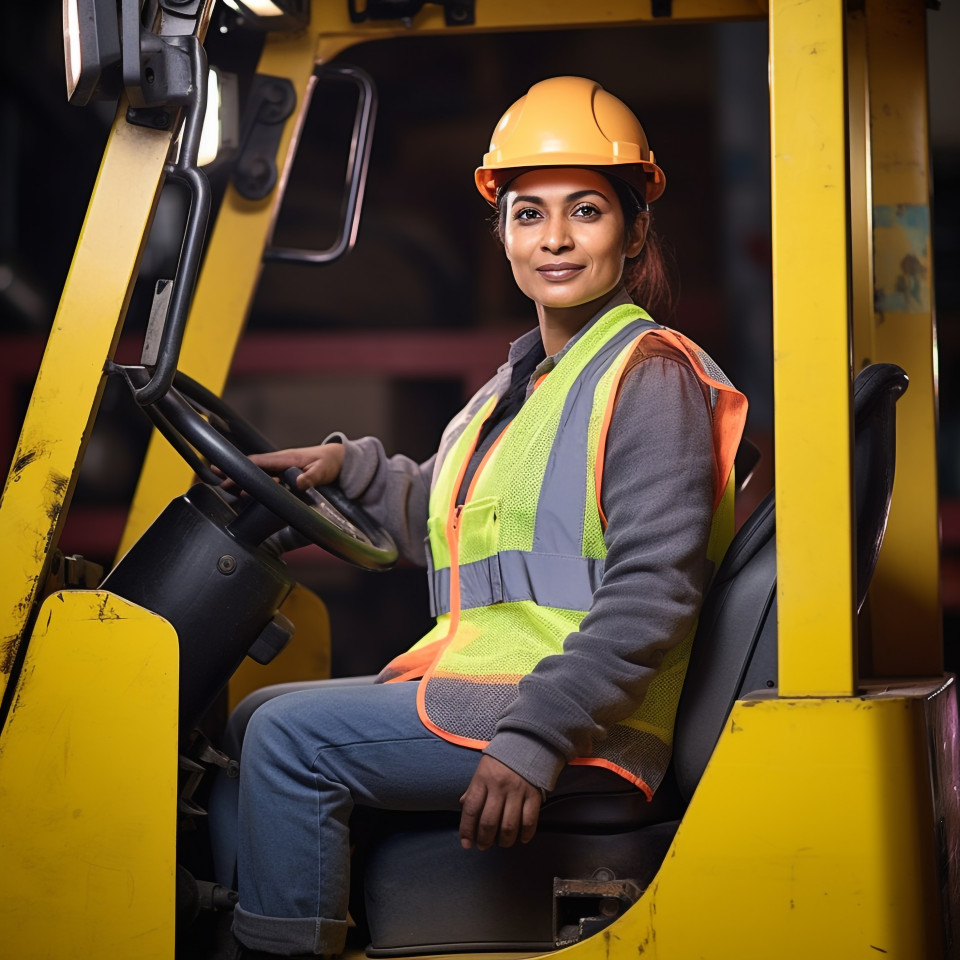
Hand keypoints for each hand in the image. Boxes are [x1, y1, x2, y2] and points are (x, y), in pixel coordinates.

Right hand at [216, 444, 344, 491]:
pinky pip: (266, 480)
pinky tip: (244, 492)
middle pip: (253, 469)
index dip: (242, 466)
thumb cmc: (329, 463)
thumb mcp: (323, 470)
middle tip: (218, 479)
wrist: (337, 460)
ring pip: (257, 475)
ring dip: (242, 481)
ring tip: (224, 486)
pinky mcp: (284, 475)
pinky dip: (254, 484)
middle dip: (235, 474)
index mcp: (286, 458)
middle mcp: (280, 462)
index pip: (259, 462)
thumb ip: (311, 477)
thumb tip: (299, 483)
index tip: (226, 469)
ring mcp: (281, 469)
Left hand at [458, 755, 541, 850]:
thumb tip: (463, 806)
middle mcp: (499, 786)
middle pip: (489, 822)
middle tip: (483, 846)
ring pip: (509, 826)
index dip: (467, 830)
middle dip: (484, 840)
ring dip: (504, 841)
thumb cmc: (500, 760)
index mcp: (482, 779)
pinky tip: (521, 839)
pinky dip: (525, 834)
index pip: (471, 809)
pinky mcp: (534, 795)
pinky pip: (529, 821)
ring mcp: (517, 792)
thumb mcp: (482, 770)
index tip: (466, 843)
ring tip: (501, 843)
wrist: (527, 742)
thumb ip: (473, 790)